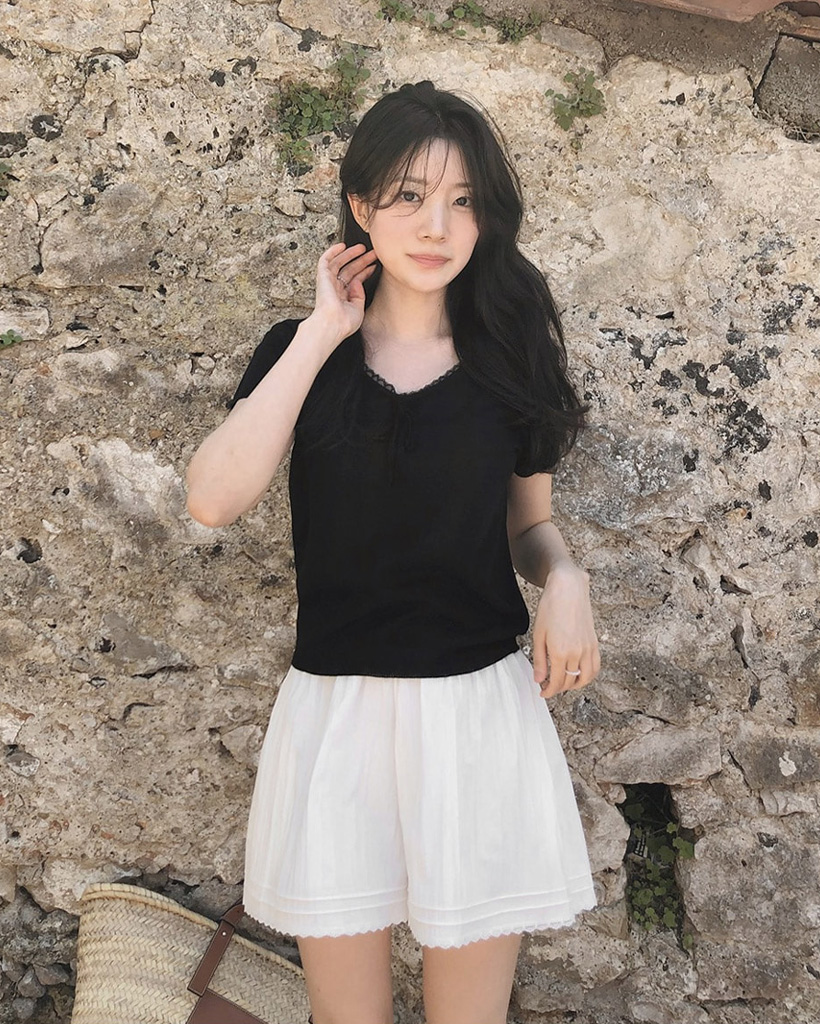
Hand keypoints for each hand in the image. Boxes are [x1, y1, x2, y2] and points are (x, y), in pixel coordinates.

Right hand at [312, 242, 378, 343]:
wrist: (332, 324)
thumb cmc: (344, 323)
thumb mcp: (359, 309)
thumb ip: (359, 295)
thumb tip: (358, 281)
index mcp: (343, 299)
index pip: (355, 280)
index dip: (365, 272)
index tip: (374, 265)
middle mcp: (335, 290)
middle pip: (349, 270)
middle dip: (361, 261)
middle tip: (373, 253)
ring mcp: (328, 283)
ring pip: (339, 263)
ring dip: (350, 254)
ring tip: (362, 247)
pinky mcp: (322, 277)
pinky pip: (325, 260)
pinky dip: (332, 252)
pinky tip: (342, 245)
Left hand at [532, 564, 599, 698]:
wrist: (568, 589)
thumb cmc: (550, 608)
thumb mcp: (538, 635)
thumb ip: (540, 660)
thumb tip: (539, 679)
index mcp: (560, 652)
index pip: (557, 682)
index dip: (549, 690)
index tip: (542, 692)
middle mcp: (577, 653)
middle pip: (570, 682)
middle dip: (558, 688)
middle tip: (549, 686)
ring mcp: (588, 649)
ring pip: (585, 678)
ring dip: (574, 686)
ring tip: (564, 684)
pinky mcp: (594, 643)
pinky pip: (595, 667)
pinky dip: (588, 676)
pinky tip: (579, 675)